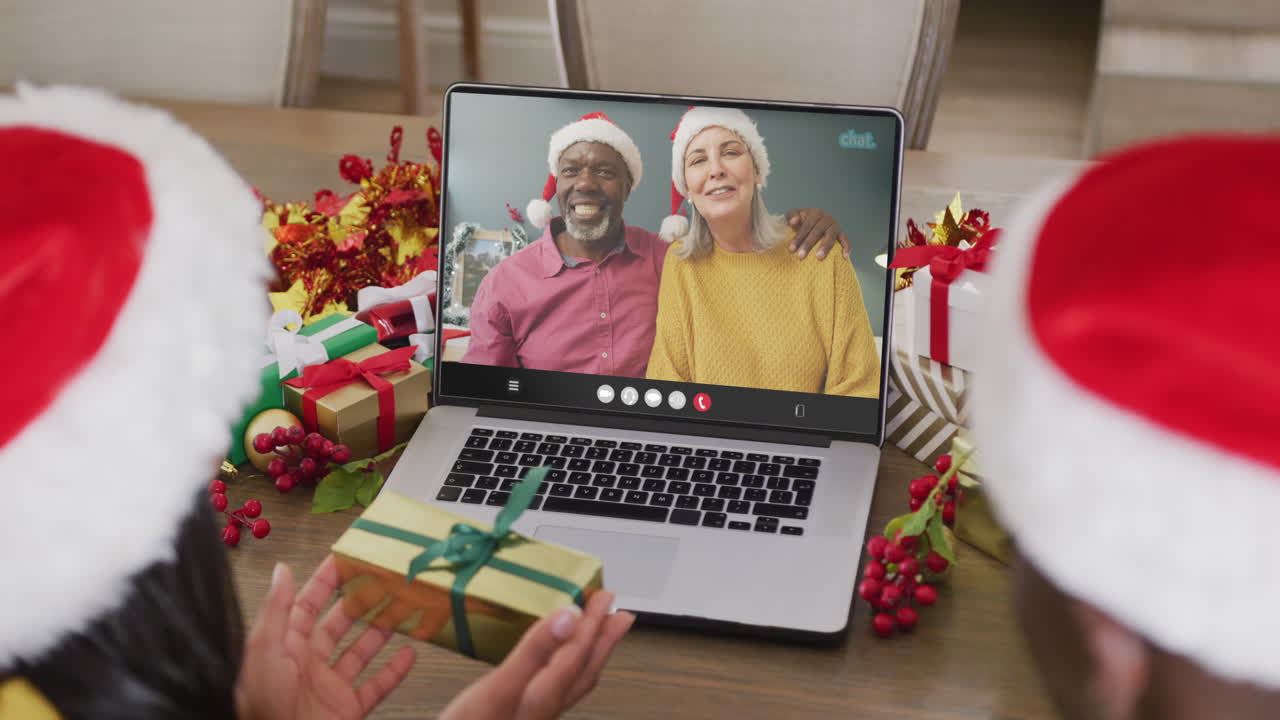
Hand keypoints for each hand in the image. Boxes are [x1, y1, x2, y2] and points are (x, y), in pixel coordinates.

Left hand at [236, 556, 416, 719]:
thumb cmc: (262, 709)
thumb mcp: (264, 652)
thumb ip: (276, 611)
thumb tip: (282, 572)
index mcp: (285, 648)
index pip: (307, 605)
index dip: (326, 581)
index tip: (345, 560)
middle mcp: (308, 665)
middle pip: (339, 625)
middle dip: (360, 602)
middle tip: (381, 581)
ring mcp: (329, 687)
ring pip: (360, 651)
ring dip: (381, 631)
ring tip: (400, 609)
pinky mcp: (347, 709)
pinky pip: (376, 686)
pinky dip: (395, 671)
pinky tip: (409, 654)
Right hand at [439, 589, 634, 719]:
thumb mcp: (497, 689)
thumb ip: (534, 652)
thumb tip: (568, 618)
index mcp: (543, 696)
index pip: (577, 652)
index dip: (591, 621)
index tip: (602, 596)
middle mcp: (544, 708)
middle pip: (583, 669)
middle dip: (603, 639)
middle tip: (619, 612)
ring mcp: (533, 716)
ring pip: (573, 681)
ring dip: (588, 653)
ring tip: (599, 633)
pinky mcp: (519, 718)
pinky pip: (555, 687)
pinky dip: (563, 667)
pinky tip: (552, 663)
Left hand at [785, 208, 849, 259]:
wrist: (810, 220)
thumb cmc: (799, 221)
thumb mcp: (792, 215)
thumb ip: (791, 216)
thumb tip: (794, 222)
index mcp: (815, 213)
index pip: (807, 225)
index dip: (799, 237)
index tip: (791, 249)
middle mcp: (827, 218)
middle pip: (817, 231)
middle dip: (808, 244)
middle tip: (800, 256)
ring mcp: (835, 226)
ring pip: (830, 236)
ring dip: (825, 247)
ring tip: (819, 258)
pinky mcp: (841, 233)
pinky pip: (845, 240)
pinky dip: (846, 247)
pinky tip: (845, 257)